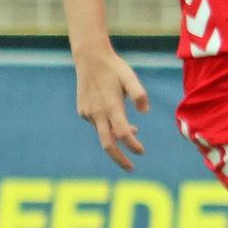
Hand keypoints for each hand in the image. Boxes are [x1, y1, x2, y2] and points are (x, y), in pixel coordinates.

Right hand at [74, 48, 149, 170]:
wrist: (89, 59)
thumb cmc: (114, 69)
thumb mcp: (130, 77)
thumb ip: (139, 94)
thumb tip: (145, 112)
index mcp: (110, 107)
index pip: (122, 133)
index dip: (132, 145)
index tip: (141, 152)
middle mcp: (97, 113)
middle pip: (107, 144)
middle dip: (119, 159)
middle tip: (131, 168)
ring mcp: (88, 113)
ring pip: (103, 133)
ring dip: (117, 137)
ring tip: (133, 132)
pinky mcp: (82, 111)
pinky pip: (97, 124)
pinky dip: (107, 126)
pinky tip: (114, 117)